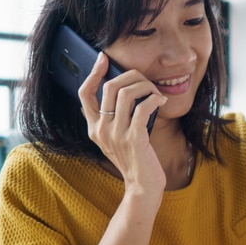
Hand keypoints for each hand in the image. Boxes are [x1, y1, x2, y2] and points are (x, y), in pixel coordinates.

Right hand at [79, 52, 167, 191]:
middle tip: (144, 79)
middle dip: (129, 76)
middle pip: (108, 88)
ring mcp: (117, 135)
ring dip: (145, 86)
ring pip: (126, 94)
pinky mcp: (134, 139)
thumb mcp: (115, 140)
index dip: (93, 73)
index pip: (85, 93)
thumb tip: (111, 94)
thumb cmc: (134, 159)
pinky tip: (161, 100)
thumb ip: (110, 120)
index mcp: (94, 128)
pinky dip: (154, 99)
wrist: (143, 186)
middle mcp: (101, 130)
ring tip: (156, 91)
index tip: (104, 58)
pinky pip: (143, 108)